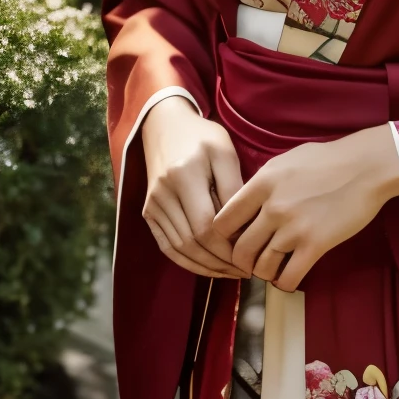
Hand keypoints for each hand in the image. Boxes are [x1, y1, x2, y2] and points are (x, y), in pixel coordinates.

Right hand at [141, 94, 244, 277]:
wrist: (165, 126)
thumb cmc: (202, 137)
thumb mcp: (224, 152)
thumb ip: (233, 187)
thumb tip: (243, 225)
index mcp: (184, 176)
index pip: (206, 226)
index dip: (228, 247)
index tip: (250, 254)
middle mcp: (163, 194)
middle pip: (192, 242)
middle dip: (220, 262)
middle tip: (245, 270)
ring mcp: (152, 205)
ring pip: (179, 249)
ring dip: (206, 267)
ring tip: (231, 272)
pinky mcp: (148, 212)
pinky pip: (167, 246)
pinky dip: (188, 261)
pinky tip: (208, 267)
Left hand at [213, 124, 398, 292]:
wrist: (365, 166)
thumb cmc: (327, 159)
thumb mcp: (285, 160)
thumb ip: (262, 182)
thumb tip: (245, 202)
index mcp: (261, 183)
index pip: (222, 221)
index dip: (223, 237)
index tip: (234, 241)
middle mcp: (272, 207)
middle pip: (240, 250)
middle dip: (242, 262)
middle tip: (251, 262)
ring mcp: (293, 228)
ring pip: (261, 267)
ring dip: (264, 272)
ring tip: (273, 268)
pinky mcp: (315, 245)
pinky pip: (287, 277)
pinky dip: (284, 283)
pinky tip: (288, 278)